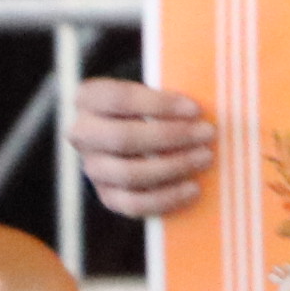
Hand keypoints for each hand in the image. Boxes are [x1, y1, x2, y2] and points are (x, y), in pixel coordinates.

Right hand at [74, 76, 214, 217]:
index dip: (159, 104)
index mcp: (89, 98)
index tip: (195, 109)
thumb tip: (206, 101)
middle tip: (207, 133)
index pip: (120, 98)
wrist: (137, 128)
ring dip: (173, 167)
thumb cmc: (154, 103)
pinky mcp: (106, 195)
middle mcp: (82, 133)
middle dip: (170, 137)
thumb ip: (172, 88)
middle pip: (122, 138)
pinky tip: (193, 189)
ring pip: (128, 173)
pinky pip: (132, 204)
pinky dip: (166, 198)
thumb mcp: (155, 87)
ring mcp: (92, 167)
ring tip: (205, 157)